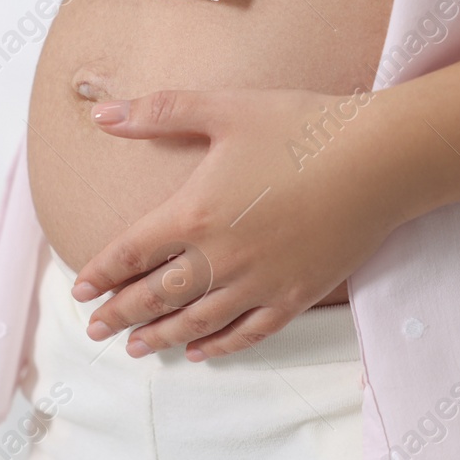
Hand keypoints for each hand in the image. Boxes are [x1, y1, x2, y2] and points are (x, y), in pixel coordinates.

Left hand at [70, 86, 400, 359]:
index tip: (80, 291)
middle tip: (95, 332)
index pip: (131, 253)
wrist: (379, 159)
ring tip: (136, 347)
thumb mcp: (226, 108)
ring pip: (197, 321)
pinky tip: (202, 351)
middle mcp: (220, 258)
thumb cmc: (303, 126)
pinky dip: (220, 345)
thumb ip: (160, 112)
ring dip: (161, 336)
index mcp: (195, 214)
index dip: (101, 274)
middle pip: (156, 296)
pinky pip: (249, 331)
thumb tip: (101, 113)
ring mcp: (259, 282)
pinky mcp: (296, 294)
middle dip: (121, 315)